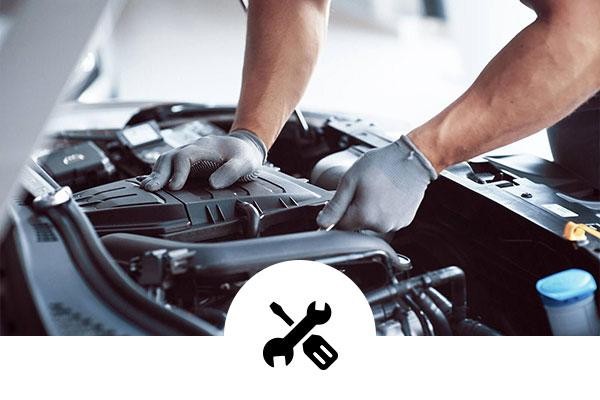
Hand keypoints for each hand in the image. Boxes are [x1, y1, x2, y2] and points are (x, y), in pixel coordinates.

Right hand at [141, 130, 266, 190]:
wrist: (245, 146)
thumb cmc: (244, 155)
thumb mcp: (245, 163)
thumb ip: (231, 172)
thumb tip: (213, 184)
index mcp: (205, 147)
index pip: (185, 156)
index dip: (178, 171)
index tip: (175, 187)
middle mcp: (193, 149)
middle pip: (169, 157)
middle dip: (159, 173)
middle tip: (150, 189)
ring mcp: (188, 155)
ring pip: (166, 160)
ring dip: (156, 174)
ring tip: (148, 188)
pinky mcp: (187, 162)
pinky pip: (169, 165)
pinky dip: (160, 174)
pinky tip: (153, 184)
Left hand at [316, 135, 437, 232]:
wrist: (413, 160)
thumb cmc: (384, 165)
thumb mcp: (351, 180)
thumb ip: (335, 205)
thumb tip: (322, 222)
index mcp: (365, 216)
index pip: (340, 225)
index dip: (338, 211)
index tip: (344, 198)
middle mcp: (381, 225)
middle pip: (357, 225)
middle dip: (355, 209)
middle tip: (363, 189)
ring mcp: (395, 224)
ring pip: (372, 223)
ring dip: (370, 210)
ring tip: (378, 190)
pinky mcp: (405, 221)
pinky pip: (387, 220)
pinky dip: (384, 210)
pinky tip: (388, 195)